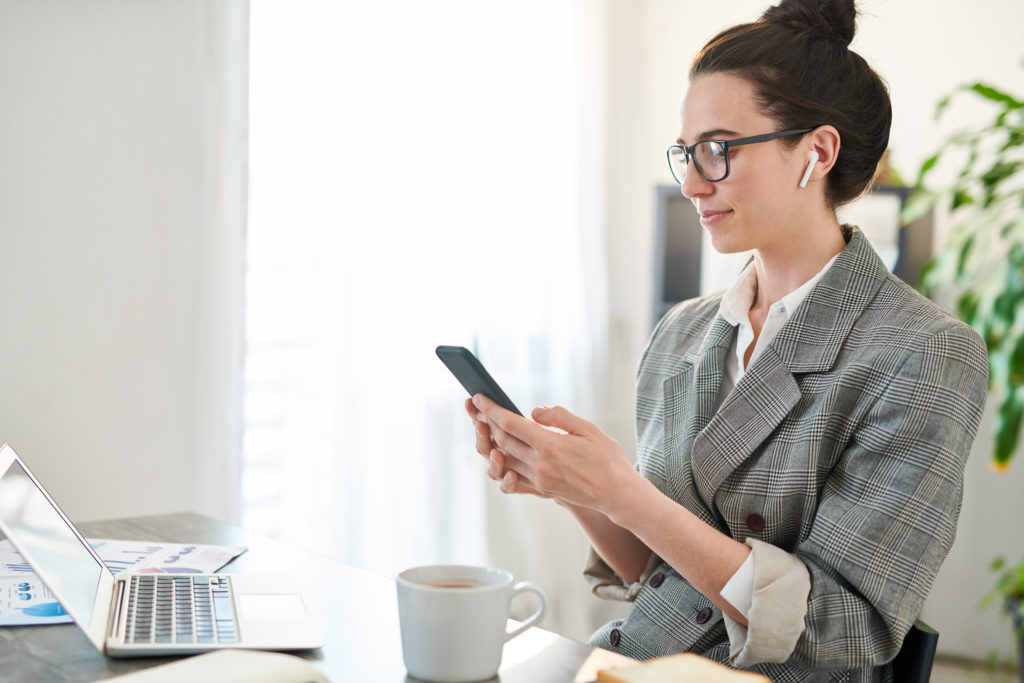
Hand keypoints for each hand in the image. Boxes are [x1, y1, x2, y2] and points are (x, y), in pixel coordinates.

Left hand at [470, 394, 637, 512]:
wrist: (617, 493)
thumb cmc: (607, 458)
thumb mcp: (588, 428)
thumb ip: (559, 416)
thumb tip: (534, 412)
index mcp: (549, 445)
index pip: (510, 423)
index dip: (491, 409)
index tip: (478, 398)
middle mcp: (539, 464)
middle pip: (501, 440)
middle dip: (485, 422)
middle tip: (476, 408)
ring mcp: (538, 480)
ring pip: (504, 459)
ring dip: (491, 443)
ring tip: (484, 428)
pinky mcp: (541, 490)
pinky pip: (513, 480)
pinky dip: (502, 467)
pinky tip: (501, 455)